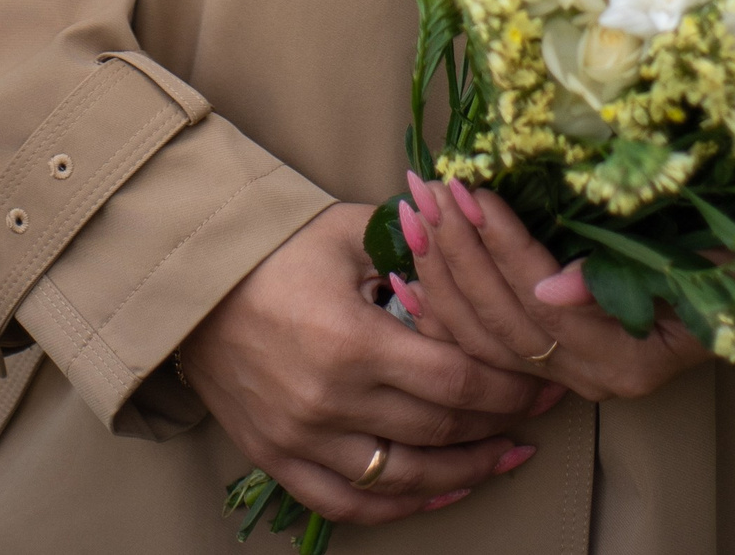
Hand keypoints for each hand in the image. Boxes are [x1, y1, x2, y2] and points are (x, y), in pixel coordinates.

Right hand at [178, 204, 558, 527]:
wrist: (190, 283)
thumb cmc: (273, 248)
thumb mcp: (345, 230)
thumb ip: (412, 244)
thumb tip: (473, 246)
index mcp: (353, 340)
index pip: (454, 382)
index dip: (508, 388)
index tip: (544, 382)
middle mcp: (331, 401)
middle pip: (438, 433)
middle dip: (498, 426)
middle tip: (537, 414)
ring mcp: (303, 438)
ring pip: (404, 478)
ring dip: (463, 473)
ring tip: (503, 458)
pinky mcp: (279, 458)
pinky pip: (349, 502)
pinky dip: (400, 505)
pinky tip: (437, 491)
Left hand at [397, 173, 709, 407]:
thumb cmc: (728, 257)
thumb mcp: (694, 255)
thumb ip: (625, 272)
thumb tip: (554, 284)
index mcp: (630, 358)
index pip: (545, 301)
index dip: (504, 245)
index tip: (470, 189)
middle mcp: (595, 379)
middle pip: (505, 321)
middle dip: (459, 250)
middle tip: (428, 188)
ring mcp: (569, 378)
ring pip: (483, 339)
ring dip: (441, 272)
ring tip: (413, 211)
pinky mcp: (550, 366)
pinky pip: (477, 350)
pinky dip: (436, 311)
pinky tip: (402, 273)